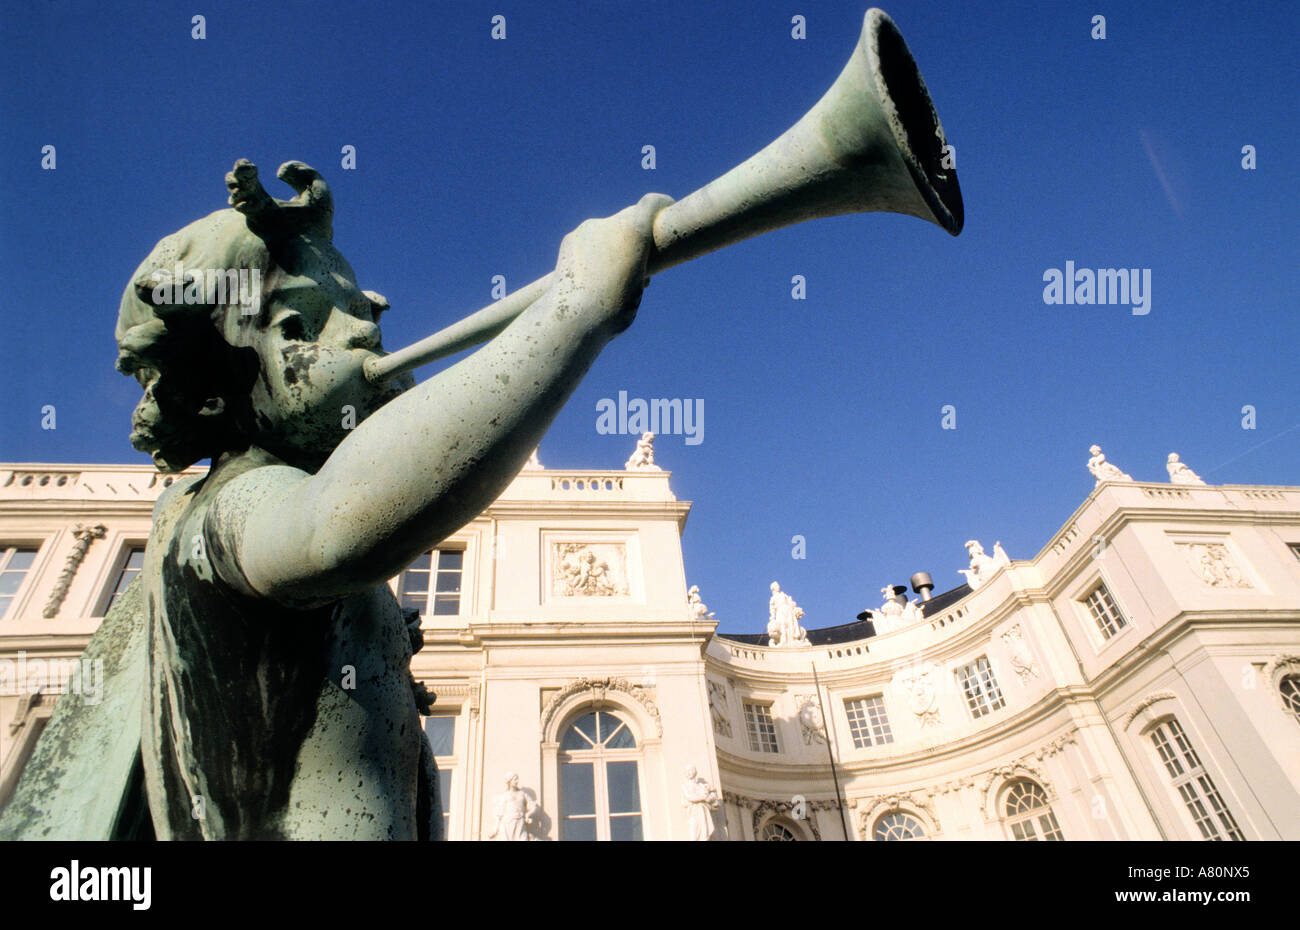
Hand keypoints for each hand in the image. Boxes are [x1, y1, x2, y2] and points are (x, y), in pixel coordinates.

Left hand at [551, 193, 673, 335]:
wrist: (572, 319)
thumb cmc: (613, 310)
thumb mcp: (637, 289)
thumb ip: (639, 267)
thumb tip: (635, 267)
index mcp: (634, 232)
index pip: (652, 203)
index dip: (662, 205)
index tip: (668, 209)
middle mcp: (609, 223)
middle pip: (629, 216)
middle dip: (637, 230)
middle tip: (641, 254)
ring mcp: (586, 229)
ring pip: (608, 229)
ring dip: (614, 243)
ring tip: (613, 272)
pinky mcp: (570, 239)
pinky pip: (589, 239)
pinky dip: (595, 251)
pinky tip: (592, 274)